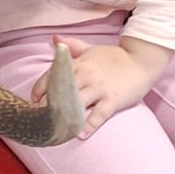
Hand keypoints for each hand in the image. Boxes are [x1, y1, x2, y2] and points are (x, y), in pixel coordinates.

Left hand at [32, 36, 169, 139]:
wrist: (142, 60)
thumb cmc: (114, 57)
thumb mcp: (91, 49)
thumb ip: (72, 46)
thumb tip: (55, 39)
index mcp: (78, 64)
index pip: (52, 76)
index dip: (39, 89)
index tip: (33, 101)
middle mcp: (86, 75)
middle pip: (60, 91)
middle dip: (47, 105)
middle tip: (37, 119)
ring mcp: (100, 88)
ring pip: (77, 103)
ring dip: (64, 117)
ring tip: (53, 130)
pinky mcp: (113, 99)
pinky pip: (99, 114)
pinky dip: (89, 125)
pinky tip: (79, 135)